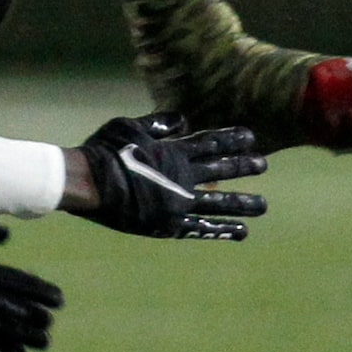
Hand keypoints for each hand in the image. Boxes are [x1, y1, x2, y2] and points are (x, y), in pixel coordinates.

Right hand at [70, 112, 267, 239]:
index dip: (231, 139)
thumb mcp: (129, 126)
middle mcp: (182, 177)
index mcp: (173, 152)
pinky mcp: (170, 224)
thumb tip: (183, 120)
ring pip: (219, 203)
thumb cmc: (104, 150)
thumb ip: (158, 124)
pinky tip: (240, 231)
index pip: (209, 143)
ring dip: (243, 203)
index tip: (250, 137)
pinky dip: (222, 229)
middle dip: (243, 166)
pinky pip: (202, 227)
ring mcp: (178, 202)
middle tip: (263, 164)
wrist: (88, 183)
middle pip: (220, 170)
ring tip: (263, 205)